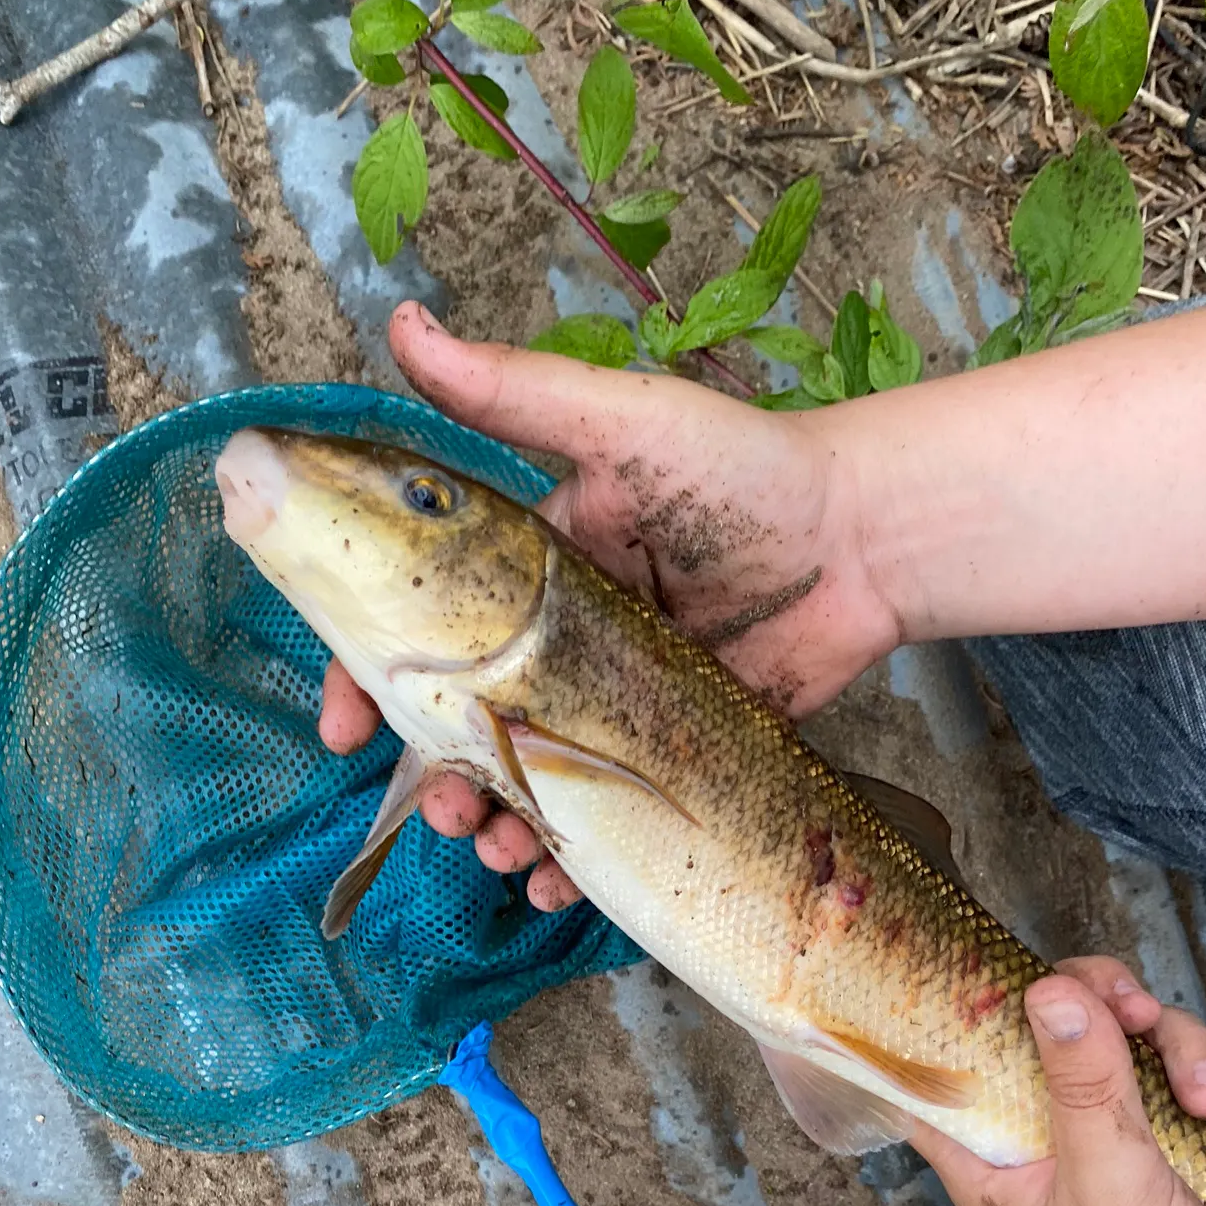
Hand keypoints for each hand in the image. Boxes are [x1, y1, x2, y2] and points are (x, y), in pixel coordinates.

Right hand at [320, 301, 902, 907]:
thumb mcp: (619, 424)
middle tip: (442, 813)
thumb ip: (512, 394)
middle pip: (467, 724)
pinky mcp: (669, 750)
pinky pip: (608, 814)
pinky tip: (558, 881)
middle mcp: (557, 645)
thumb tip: (401, 324)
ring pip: (527, 778)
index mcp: (526, 574)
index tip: (342, 728)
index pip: (421, 630)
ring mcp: (611, 705)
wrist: (862, 539)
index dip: (369, 679)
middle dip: (437, 776)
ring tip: (501, 851)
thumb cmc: (740, 471)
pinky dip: (575, 857)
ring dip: (498, 823)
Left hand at [913, 956, 1205, 1205]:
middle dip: (1107, 1005)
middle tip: (1135, 1009)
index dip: (961, 1002)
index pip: (945, 1058)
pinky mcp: (1182, 1150)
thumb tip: (1052, 992)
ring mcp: (1118, 1142)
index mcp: (991, 1152)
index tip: (996, 962)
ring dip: (1185, 1052)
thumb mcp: (1106, 1194)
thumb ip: (1082, 1088)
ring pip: (1137, 1042)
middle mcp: (1047, 1138)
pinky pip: (1196, 1079)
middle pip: (1056, 1025)